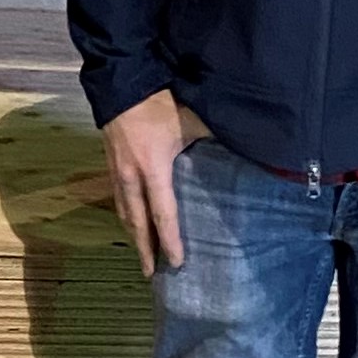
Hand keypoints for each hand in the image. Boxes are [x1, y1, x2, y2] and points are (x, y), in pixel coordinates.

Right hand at [100, 88, 208, 272]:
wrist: (121, 84)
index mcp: (154, 169)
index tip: (177, 263)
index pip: (163, 214)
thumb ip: (215, 138)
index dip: (170, 241)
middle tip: (151, 273)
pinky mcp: (111, 164)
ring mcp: (117, 172)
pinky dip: (125, 215)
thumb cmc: (158, 104)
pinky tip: (131, 221)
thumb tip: (246, 148)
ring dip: (133, 235)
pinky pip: (118, 198)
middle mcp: (132, 177)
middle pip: (137, 222)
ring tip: (142, 254)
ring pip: (124, 212)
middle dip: (145, 249)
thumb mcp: (191, 121)